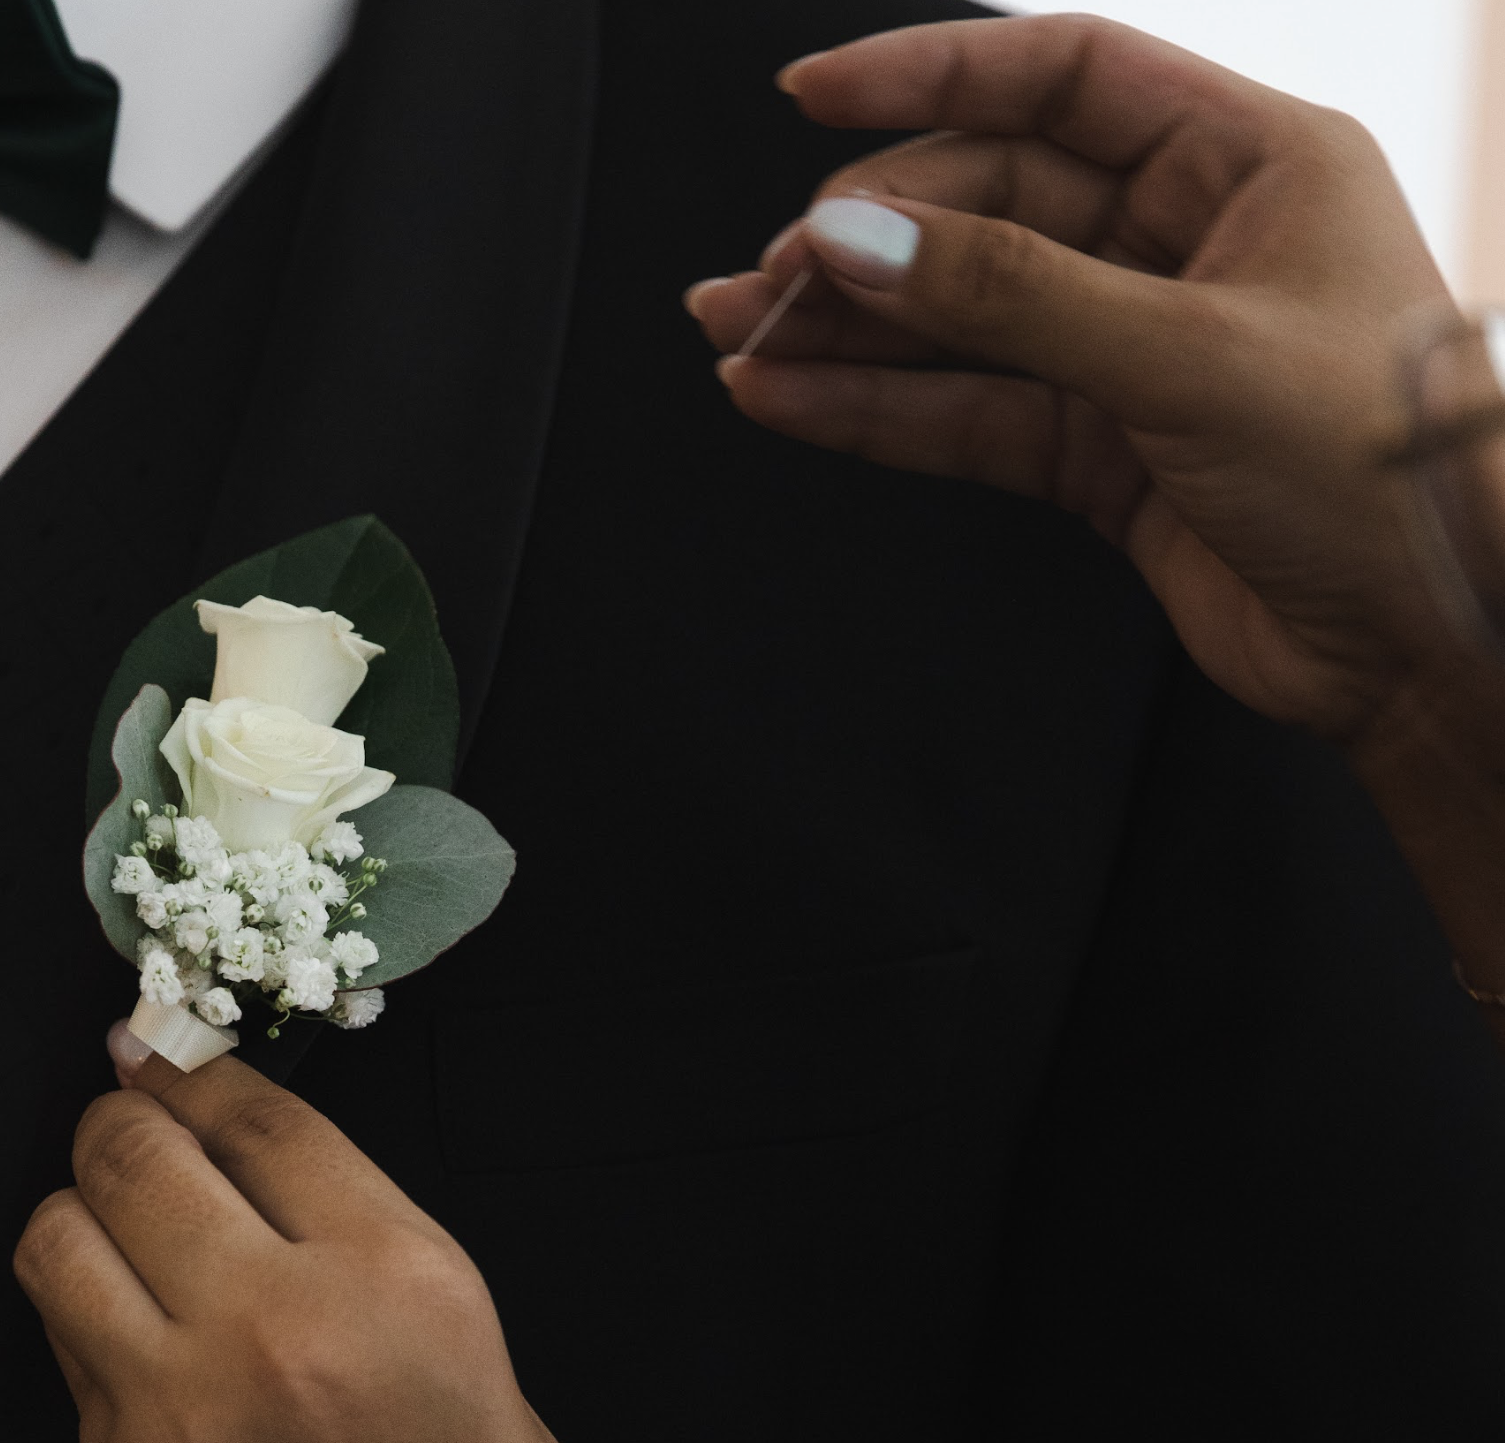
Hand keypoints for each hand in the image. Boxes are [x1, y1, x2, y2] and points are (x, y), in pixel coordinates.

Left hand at [11, 1043, 626, 1442]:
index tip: (166, 1053)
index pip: (257, 1116)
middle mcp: (282, 1324)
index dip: (199, 1070)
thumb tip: (256, 1176)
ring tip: (116, 1235)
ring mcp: (183, 1414)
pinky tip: (139, 1355)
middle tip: (127, 1120)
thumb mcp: (481, 1362)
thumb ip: (365, 1258)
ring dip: (81, 1217)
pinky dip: (88, 1333)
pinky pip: (67, 1361)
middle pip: (133, 1151)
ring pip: (58, 1238)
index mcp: (404, 1276)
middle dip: (123, 1119)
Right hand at [687, 14, 1463, 744]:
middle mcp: (1185, 244)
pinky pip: (965, 415)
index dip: (931, 78)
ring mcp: (1134, 352)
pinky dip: (877, 410)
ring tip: (741, 336)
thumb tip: (860, 239)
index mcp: (1249, 163)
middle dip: (867, 241)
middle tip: (767, 278)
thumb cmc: (1381, 470)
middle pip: (987, 209)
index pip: (1063, 81)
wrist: (1426, 640)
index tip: (809, 97)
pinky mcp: (1101, 454)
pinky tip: (791, 400)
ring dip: (849, 330)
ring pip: (960, 319)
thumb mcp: (1187, 354)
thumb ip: (1011, 293)